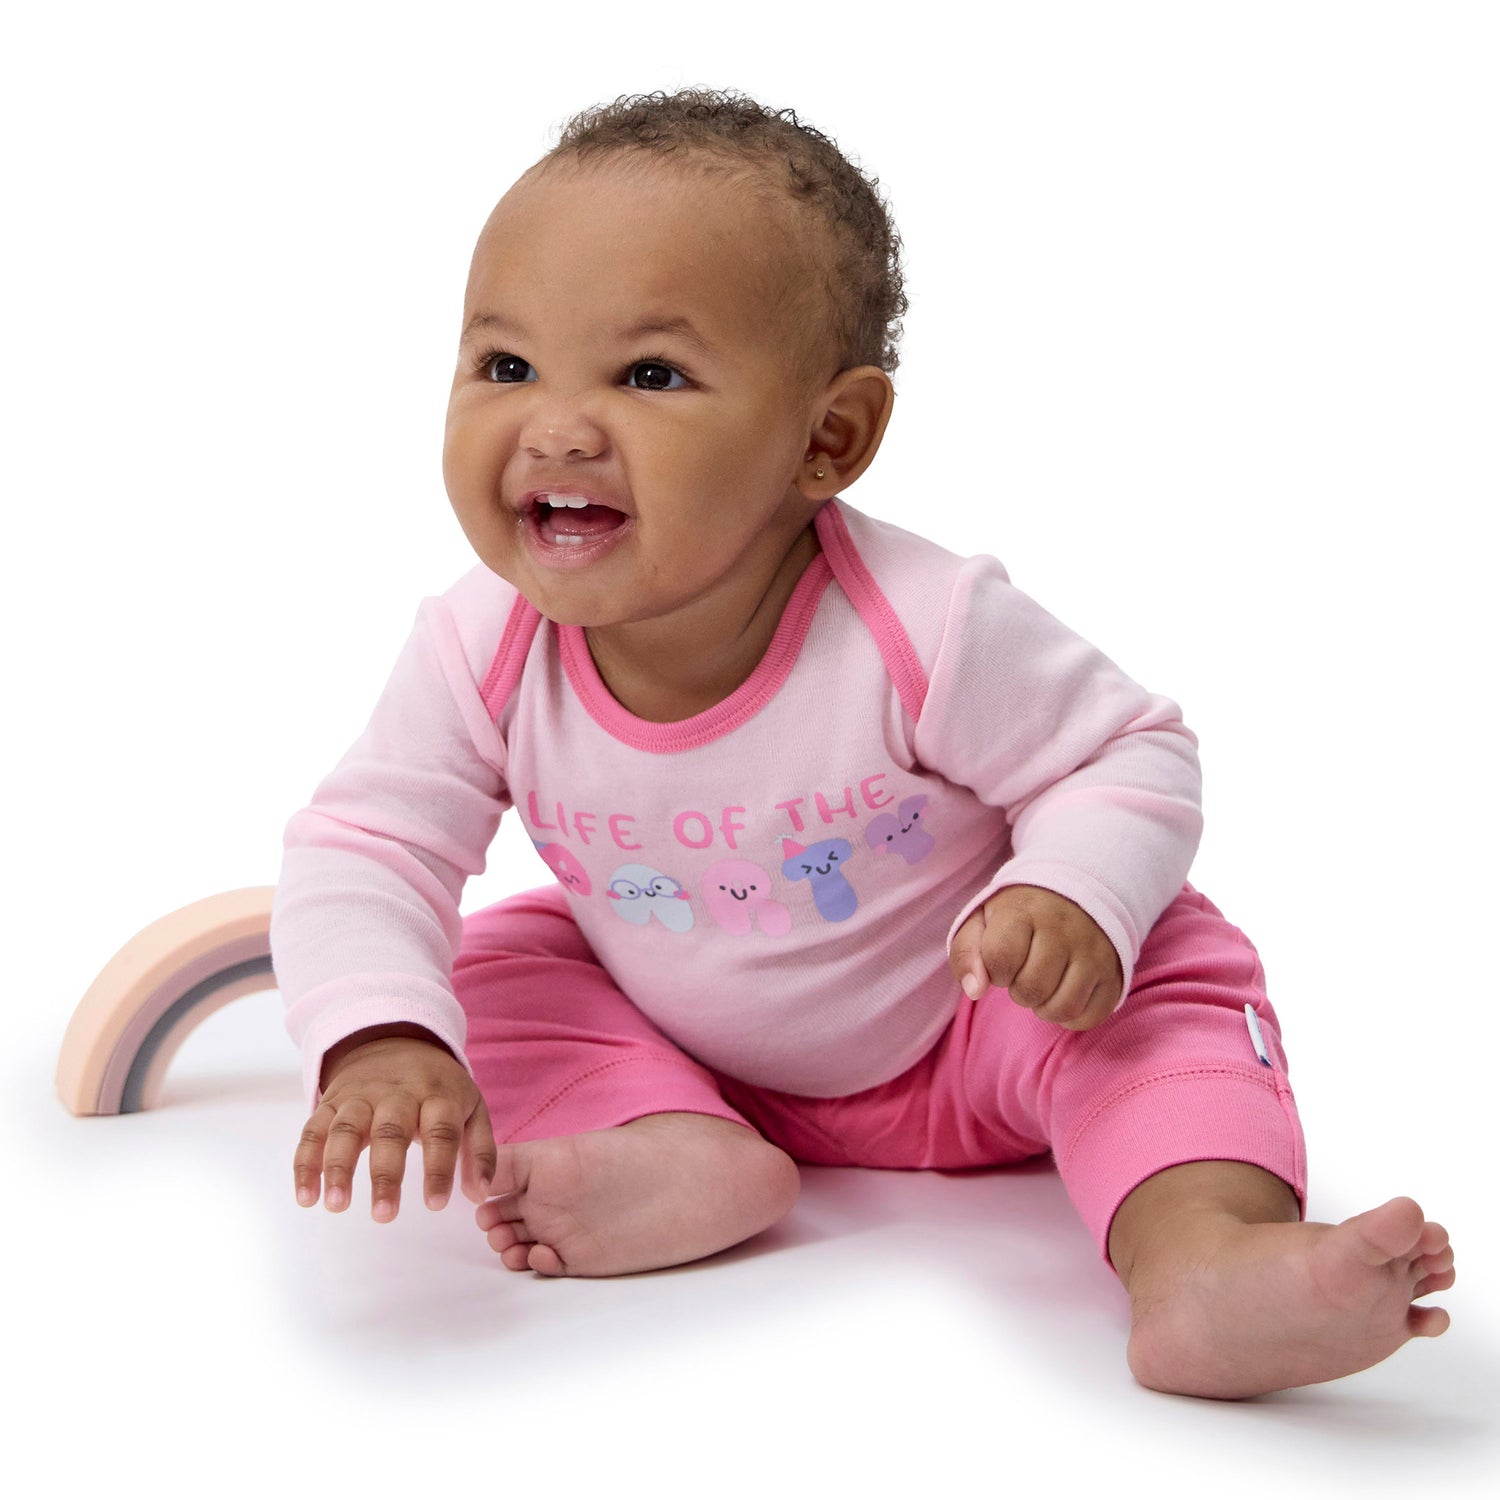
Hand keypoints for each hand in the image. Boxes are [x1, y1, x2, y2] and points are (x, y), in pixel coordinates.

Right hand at [293, 1023, 496, 1220]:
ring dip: (338, 1167)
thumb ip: (480, 1150)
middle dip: (386, 1174)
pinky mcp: (330, 1102)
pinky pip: (312, 1131)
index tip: (435, 1205)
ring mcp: (359, 1096)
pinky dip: (306, 1163)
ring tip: (337, 1205)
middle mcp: (397, 1093)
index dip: (439, 1168)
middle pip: (390, 1130)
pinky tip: (306, 1197)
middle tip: (384, 1216)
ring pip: (345, 1128)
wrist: (395, 1040)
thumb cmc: (438, 1088)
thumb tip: (479, 1195)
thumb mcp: (471, 1107)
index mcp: (437, 1094)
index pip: (441, 1130)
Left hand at [949, 884, 1122, 1029]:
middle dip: (1018, 989)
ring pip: (1063, 1008)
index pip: (1000, 958)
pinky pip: (1090, 1017)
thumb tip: (975, 990)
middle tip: (1024, 972)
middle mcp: (1065, 930)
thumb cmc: (1020, 914)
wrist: (1076, 892)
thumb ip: (966, 952)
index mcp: (1026, 911)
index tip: (1002, 958)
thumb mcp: (982, 920)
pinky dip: (1072, 1016)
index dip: (995, 968)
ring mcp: (1094, 952)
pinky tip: (1064, 993)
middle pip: (1031, 988)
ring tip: (1043, 985)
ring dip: (1044, 1006)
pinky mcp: (1114, 973)